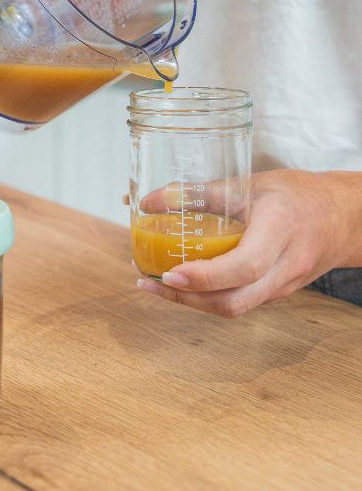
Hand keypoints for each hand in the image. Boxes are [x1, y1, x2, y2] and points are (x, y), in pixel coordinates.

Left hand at [135, 169, 361, 316]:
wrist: (344, 218)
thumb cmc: (297, 194)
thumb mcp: (250, 183)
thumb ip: (201, 193)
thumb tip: (148, 201)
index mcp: (280, 230)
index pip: (245, 266)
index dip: (204, 276)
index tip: (169, 272)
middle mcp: (285, 266)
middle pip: (234, 300)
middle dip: (187, 298)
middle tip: (150, 281)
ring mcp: (283, 286)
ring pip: (235, 307)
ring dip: (192, 302)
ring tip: (157, 282)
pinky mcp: (277, 293)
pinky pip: (240, 302)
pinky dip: (209, 297)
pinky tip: (184, 282)